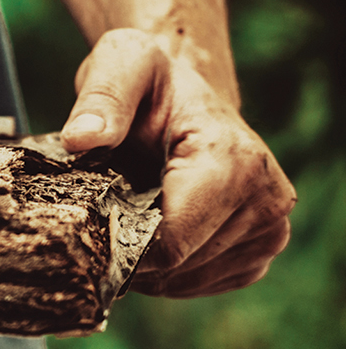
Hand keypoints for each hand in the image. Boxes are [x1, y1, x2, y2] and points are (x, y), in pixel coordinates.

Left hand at [60, 28, 295, 297]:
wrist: (183, 88)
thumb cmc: (150, 78)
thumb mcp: (121, 66)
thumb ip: (101, 99)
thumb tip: (80, 138)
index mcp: (234, 161)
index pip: (173, 242)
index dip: (120, 243)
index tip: (85, 222)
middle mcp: (266, 201)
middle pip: (178, 266)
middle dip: (129, 247)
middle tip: (99, 208)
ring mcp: (268, 231)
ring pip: (186, 280)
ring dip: (146, 260)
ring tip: (125, 210)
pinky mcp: (258, 252)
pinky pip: (199, 283)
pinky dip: (165, 269)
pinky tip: (147, 227)